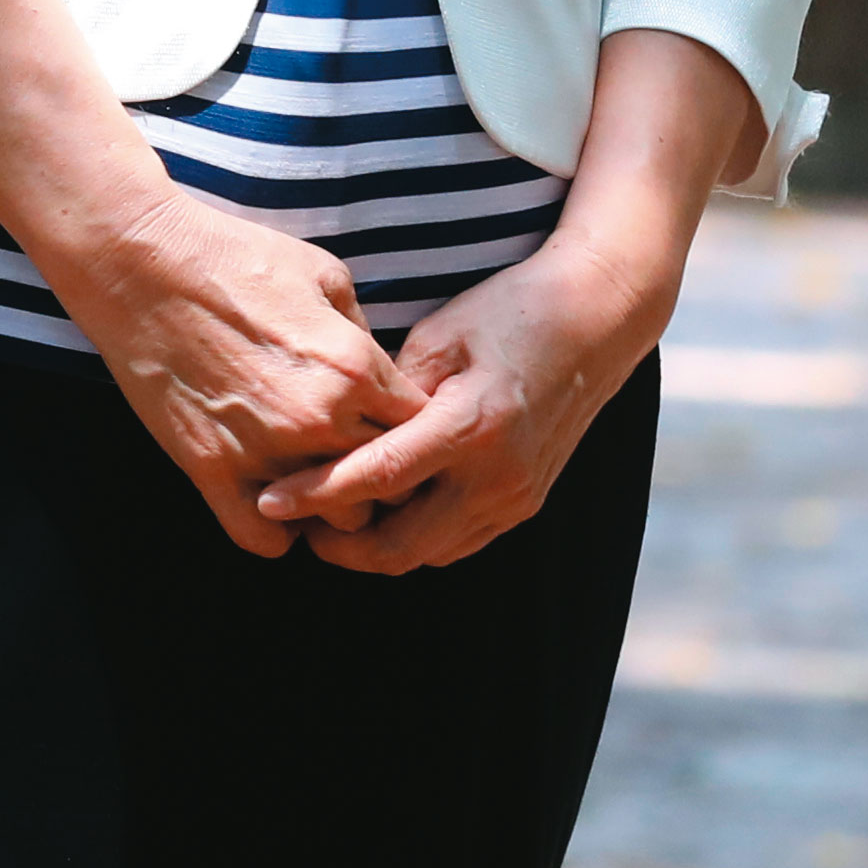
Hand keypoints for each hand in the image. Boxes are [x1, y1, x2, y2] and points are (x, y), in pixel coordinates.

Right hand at [17, 176, 420, 559]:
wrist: (142, 265)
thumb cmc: (234, 257)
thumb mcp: (324, 275)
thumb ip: (362, 335)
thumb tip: (378, 373)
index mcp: (355, 369)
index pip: (421, 429)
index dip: (410, 428)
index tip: (389, 422)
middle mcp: (318, 419)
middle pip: (389, 482)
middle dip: (381, 471)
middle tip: (357, 454)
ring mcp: (263, 451)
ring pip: (336, 519)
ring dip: (332, 505)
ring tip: (317, 481)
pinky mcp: (210, 470)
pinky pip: (262, 538)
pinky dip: (274, 530)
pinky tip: (272, 500)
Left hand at [257, 28, 747, 572]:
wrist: (599, 320)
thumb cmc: (512, 312)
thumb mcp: (441, 335)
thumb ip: (391, 392)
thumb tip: (340, 430)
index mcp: (472, 427)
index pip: (377, 479)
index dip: (317, 495)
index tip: (269, 501)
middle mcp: (499, 477)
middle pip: (402, 545)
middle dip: (340, 545)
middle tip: (291, 522)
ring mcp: (517, 498)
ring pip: (430, 554)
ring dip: (376, 548)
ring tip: (326, 521)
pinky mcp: (526, 502)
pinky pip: (459, 543)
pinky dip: (416, 540)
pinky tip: (381, 514)